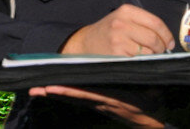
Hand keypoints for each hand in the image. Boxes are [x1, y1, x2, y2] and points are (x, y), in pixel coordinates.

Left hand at [28, 85, 161, 127]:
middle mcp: (101, 103)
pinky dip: (65, 95)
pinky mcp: (98, 105)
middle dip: (55, 92)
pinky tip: (52, 91)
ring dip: (55, 94)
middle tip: (36, 89)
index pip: (86, 94)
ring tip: (37, 90)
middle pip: (74, 97)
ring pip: (73, 99)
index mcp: (113, 99)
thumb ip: (148, 82)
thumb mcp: (154, 92)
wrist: (149, 124)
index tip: (53, 87)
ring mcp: (98, 105)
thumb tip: (150, 67)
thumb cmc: (152, 106)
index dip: (69, 91)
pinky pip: (78, 100)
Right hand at [60, 4, 174, 55]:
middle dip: (161, 47)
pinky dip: (142, 61)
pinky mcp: (115, 53)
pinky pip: (138, 59)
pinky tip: (136, 59)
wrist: (85, 43)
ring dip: (151, 55)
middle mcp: (122, 23)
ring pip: (147, 50)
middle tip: (161, 51)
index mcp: (127, 11)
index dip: (167, 35)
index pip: (156, 23)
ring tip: (146, 54)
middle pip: (153, 38)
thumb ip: (143, 24)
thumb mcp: (123, 19)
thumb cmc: (109, 32)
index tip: (170, 43)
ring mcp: (118, 39)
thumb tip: (167, 39)